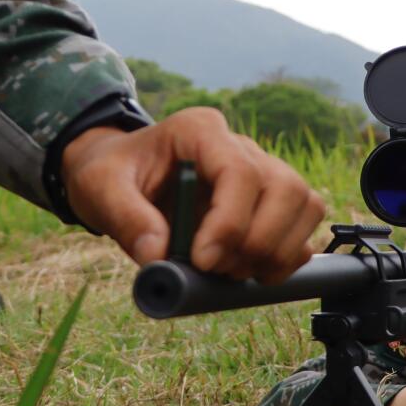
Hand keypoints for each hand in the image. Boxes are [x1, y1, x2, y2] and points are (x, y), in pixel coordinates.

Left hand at [59, 105, 326, 282]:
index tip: (204, 262)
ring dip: (280, 250)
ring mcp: (261, 171)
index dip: (230, 222)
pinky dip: (289, 256)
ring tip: (237, 275)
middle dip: (260, 241)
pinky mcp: (269, 201)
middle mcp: (239, 146)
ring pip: (304, 203)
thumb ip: (126, 218)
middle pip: (285, 188)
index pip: (240, 171)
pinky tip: (253, 273)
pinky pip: (304, 225)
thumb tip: (159, 257)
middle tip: (219, 271)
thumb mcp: (100, 189)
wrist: (118, 176)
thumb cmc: (109, 174)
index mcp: (199, 130)